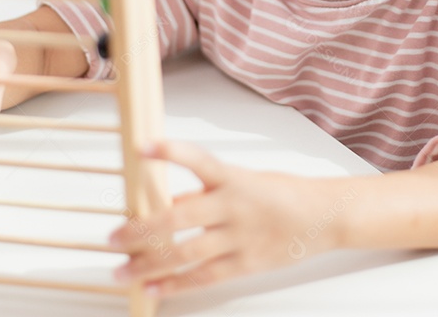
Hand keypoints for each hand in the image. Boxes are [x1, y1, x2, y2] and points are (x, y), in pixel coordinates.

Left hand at [109, 142, 340, 295]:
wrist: (323, 216)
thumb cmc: (281, 193)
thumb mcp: (243, 180)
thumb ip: (207, 190)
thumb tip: (167, 200)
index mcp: (233, 178)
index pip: (198, 160)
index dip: (170, 152)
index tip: (143, 147)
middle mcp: (234, 206)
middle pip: (180, 216)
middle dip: (142, 228)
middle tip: (113, 235)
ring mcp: (240, 238)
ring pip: (186, 253)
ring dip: (149, 263)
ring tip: (122, 269)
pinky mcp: (246, 264)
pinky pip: (204, 277)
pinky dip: (175, 285)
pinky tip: (152, 288)